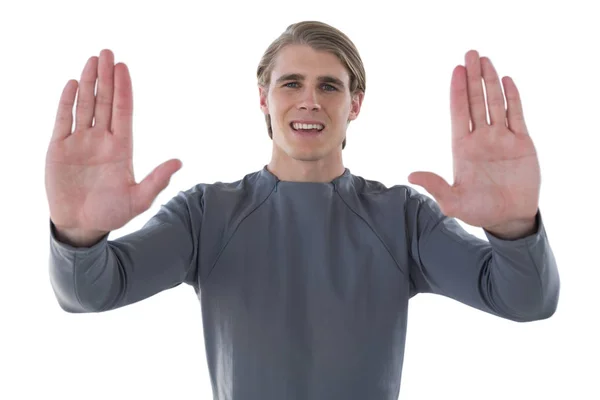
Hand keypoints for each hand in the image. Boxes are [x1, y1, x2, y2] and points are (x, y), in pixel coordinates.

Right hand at [45, 49, 181, 234]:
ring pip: (84, 105)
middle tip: (107, 52)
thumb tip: (179, 162)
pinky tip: (72, 84)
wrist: (82, 226)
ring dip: (88, 82)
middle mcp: (101, 139)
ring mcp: (80, 142)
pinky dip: (66, 102)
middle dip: (106, 77)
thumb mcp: (139, 199)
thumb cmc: (112, 214)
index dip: (123, 89)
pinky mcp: (59, 148)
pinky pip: (63, 120)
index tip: (123, 67)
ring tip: (91, 60)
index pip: (123, 111)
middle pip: (105, 102)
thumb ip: (157, 180)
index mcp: (121, 147)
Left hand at [408, 50, 539, 228]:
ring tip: (486, 59)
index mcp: (462, 147)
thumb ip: (435, 186)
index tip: (456, 70)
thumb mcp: (453, 202)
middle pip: (476, 101)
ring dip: (491, 81)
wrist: (509, 217)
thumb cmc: (479, 210)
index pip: (459, 112)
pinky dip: (513, 98)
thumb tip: (410, 176)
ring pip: (495, 103)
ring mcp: (502, 138)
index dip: (457, 91)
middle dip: (473, 77)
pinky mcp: (522, 142)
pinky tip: (508, 80)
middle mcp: (481, 138)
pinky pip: (517, 115)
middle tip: (470, 53)